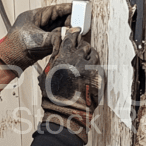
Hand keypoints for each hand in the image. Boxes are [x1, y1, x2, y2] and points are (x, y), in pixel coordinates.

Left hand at [0, 3, 71, 72]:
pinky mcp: (44, 44)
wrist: (10, 62)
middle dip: (70, 21)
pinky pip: (57, 39)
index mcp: (35, 16)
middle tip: (80, 23)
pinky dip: (64, 40)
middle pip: (59, 19)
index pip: (54, 10)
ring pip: (59, 29)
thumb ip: (55, 37)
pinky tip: (70, 40)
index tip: (78, 8)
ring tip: (77, 32)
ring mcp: (41, 34)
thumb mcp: (38, 39)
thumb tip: (68, 35)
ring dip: (67, 31)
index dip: (67, 9)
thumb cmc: (15, 47)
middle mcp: (39, 24)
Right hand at [38, 28, 102, 143]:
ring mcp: (88, 67)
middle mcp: (76, 59)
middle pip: (84, 45)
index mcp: (63, 57)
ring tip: (86, 65)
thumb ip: (53, 61)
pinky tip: (89, 76)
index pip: (70, 37)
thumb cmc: (54, 97)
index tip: (75, 33)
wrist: (66, 112)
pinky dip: (95, 70)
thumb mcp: (46, 76)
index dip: (73, 34)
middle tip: (80, 53)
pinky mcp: (98, 76)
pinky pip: (98, 67)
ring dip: (90, 57)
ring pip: (93, 54)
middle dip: (82, 48)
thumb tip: (57, 53)